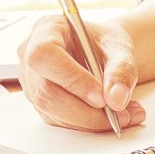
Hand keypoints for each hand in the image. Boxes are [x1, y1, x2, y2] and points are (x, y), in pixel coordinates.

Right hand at [17, 15, 146, 130]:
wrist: (102, 52)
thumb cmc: (105, 42)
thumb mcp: (120, 47)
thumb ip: (121, 69)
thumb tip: (116, 98)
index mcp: (46, 29)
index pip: (45, 55)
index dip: (71, 79)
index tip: (101, 97)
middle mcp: (30, 55)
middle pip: (46, 91)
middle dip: (85, 110)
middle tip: (119, 114)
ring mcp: (32, 81)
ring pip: (52, 111)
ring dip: (90, 121)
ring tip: (124, 116)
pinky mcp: (40, 102)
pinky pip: (59, 120)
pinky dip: (87, 124)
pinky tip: (111, 118)